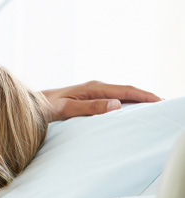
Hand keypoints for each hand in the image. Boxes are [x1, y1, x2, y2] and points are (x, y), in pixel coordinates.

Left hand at [42, 80, 161, 120]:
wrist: (32, 104)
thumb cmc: (47, 106)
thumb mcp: (67, 108)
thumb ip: (90, 107)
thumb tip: (116, 105)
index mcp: (93, 87)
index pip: (125, 91)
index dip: (144, 96)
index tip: (160, 101)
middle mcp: (95, 87)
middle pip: (127, 91)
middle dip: (146, 97)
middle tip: (164, 106)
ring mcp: (93, 92)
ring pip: (121, 95)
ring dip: (137, 100)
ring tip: (153, 108)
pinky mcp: (90, 98)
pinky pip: (114, 99)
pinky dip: (127, 103)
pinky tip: (132, 110)